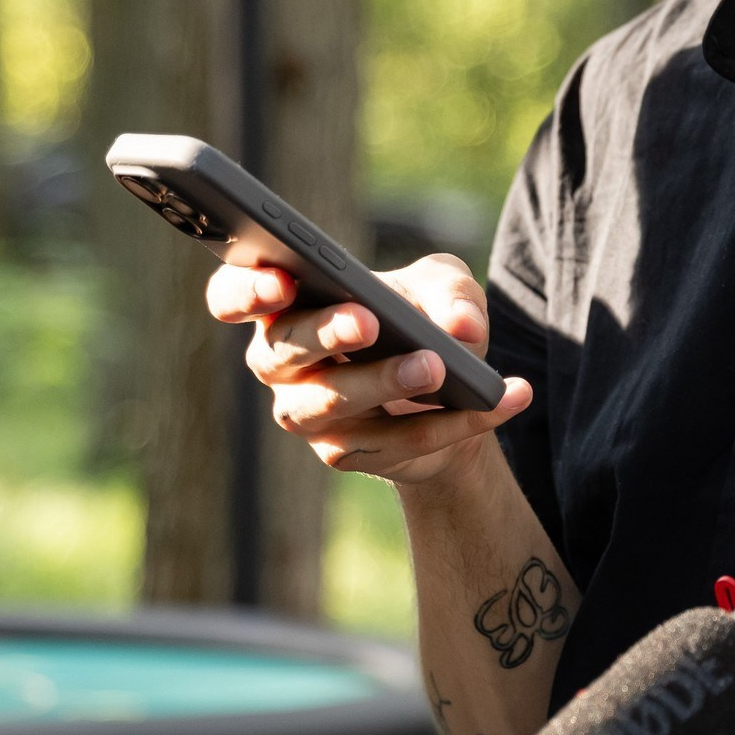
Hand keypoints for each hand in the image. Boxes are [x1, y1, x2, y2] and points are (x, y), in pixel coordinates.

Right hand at [205, 251, 527, 486]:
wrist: (453, 389)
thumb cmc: (425, 317)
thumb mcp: (446, 287)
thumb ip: (451, 293)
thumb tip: (461, 328)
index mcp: (285, 304)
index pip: (232, 295)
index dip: (246, 290)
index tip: (281, 280)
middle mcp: (280, 363)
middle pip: (282, 352)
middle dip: (326, 334)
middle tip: (371, 323)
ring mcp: (307, 414)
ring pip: (331, 405)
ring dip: (384, 385)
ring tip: (438, 367)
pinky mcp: (345, 453)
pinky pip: (396, 440)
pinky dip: (453, 421)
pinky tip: (503, 398)